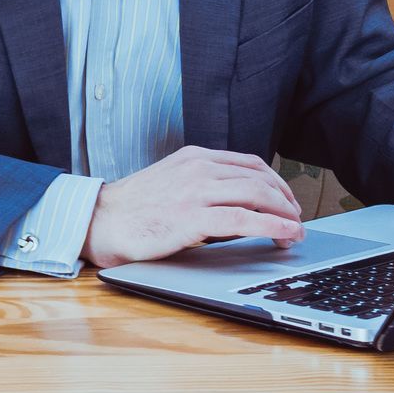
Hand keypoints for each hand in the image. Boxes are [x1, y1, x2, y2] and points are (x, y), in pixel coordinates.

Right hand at [83, 145, 305, 267]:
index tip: (287, 202)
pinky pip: (243, 219)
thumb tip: (238, 204)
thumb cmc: (133, 209)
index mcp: (194, 157)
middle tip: (296, 220)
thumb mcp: (171, 182)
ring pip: (257, 194)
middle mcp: (198, 169)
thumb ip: (202, 184)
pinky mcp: (191, 218)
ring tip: (294, 231)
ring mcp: (194, 191)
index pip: (250, 164)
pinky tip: (283, 235)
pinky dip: (271, 226)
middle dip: (286, 201)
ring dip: (285, 214)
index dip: (277, 183)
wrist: (98, 221)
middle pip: (260, 178)